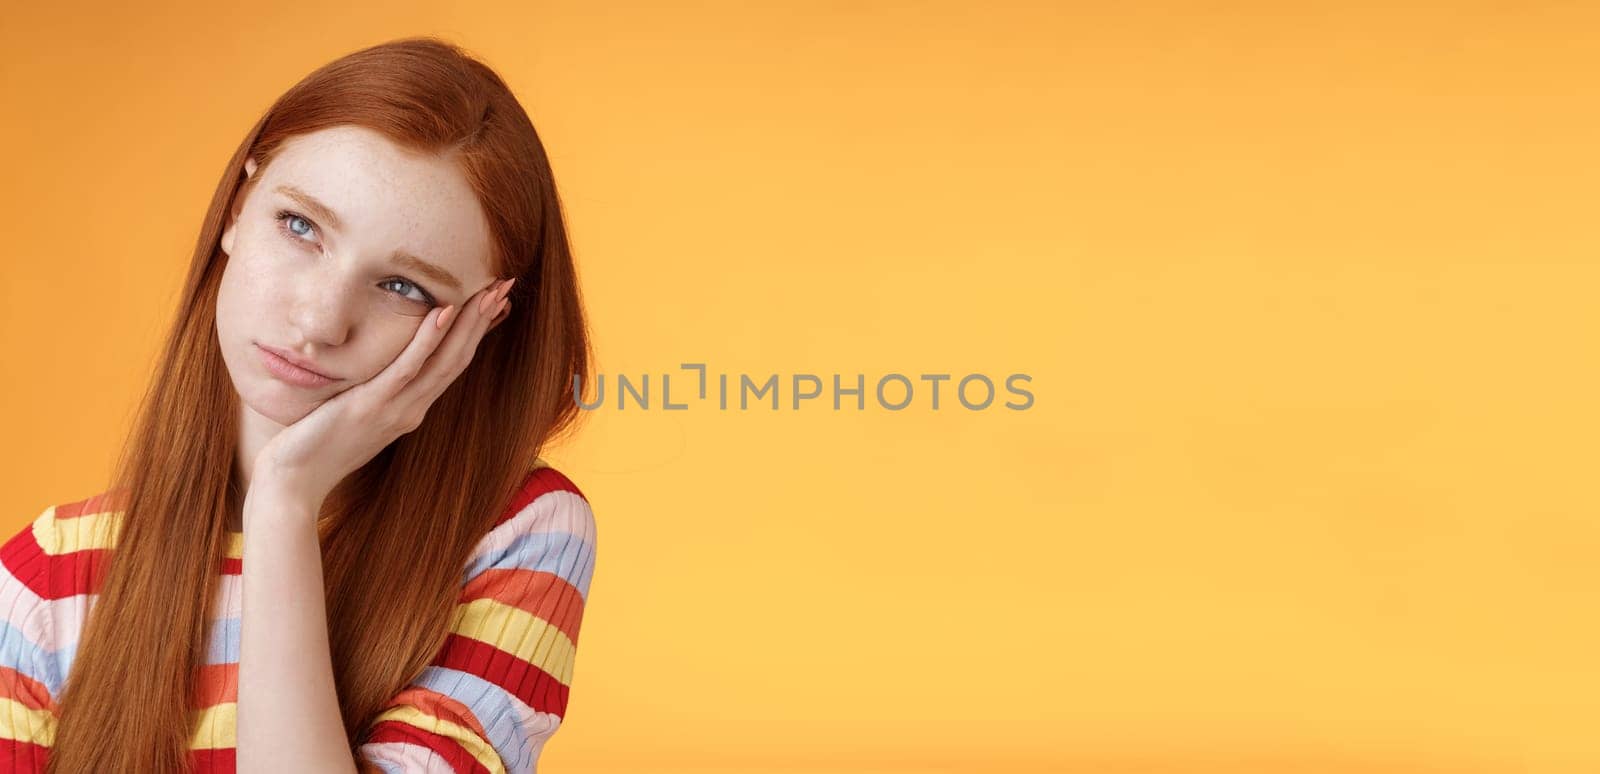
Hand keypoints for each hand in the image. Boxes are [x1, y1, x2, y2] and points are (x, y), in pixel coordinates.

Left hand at [252, 278, 515, 505]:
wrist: (294, 484)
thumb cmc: (314, 450)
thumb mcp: (352, 415)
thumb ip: (372, 394)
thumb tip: (374, 372)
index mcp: (410, 409)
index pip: (452, 364)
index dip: (475, 332)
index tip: (493, 302)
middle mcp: (412, 409)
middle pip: (458, 358)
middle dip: (482, 320)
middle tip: (506, 285)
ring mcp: (396, 408)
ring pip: (444, 361)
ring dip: (469, 324)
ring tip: (489, 292)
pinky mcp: (373, 405)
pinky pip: (407, 368)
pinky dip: (428, 339)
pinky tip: (444, 312)